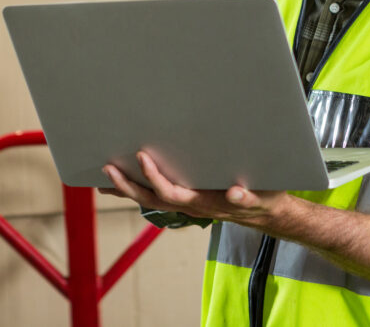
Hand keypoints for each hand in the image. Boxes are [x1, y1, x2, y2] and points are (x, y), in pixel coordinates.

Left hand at [98, 151, 290, 227]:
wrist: (265, 211)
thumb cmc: (262, 199)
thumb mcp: (261, 197)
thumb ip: (249, 197)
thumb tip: (236, 192)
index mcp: (204, 202)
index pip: (172, 192)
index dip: (155, 177)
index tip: (142, 157)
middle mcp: (190, 205)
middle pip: (151, 199)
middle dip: (128, 184)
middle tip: (107, 167)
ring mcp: (186, 203)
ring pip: (149, 199)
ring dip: (126, 188)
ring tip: (104, 175)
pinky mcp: (186, 198)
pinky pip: (155, 195)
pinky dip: (136, 188)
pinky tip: (122, 180)